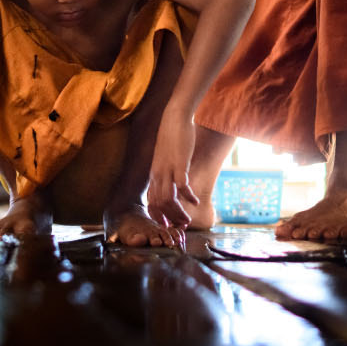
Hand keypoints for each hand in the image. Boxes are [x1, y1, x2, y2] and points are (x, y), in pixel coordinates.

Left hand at [145, 111, 197, 228]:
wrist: (174, 118)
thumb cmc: (172, 137)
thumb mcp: (166, 158)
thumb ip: (167, 171)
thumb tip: (174, 183)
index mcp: (154, 174)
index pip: (151, 202)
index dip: (159, 216)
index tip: (168, 225)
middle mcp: (157, 174)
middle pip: (159, 204)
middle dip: (170, 219)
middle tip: (182, 226)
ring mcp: (167, 169)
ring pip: (168, 200)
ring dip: (178, 213)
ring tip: (188, 220)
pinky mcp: (179, 163)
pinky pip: (181, 186)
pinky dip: (188, 197)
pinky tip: (195, 201)